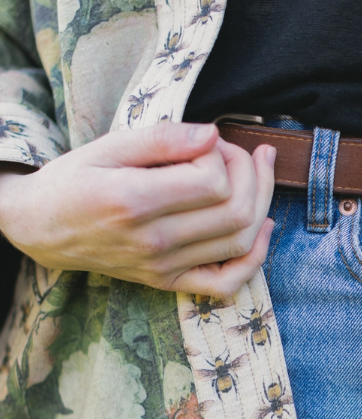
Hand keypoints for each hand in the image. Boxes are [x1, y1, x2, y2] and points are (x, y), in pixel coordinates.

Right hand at [0, 123, 274, 297]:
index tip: (207, 141)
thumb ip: (163, 138)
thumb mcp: (109, 145)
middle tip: (239, 152)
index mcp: (134, 201)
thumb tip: (213, 135)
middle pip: (237, 212)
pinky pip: (226, 283)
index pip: (213, 181)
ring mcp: (163, 266)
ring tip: (255, 173)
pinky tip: (262, 225)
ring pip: (241, 242)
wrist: (43, 227)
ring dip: (261, 202)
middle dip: (251, 173)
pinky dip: (255, 258)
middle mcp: (153, 241)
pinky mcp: (168, 281)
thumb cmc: (76, 179)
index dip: (222, 154)